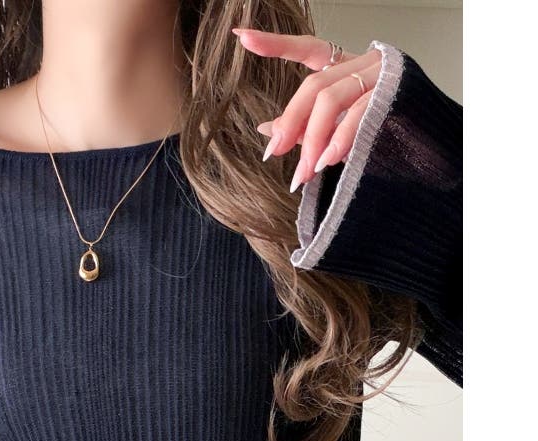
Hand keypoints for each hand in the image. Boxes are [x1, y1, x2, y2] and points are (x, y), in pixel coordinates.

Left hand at [232, 28, 381, 192]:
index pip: (307, 49)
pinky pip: (359, 113)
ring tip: (305, 170)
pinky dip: (340, 138)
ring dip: (312, 139)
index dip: (276, 43)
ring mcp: (380, 76)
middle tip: (275, 154)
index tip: (240, 36)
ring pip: (332, 99)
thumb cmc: (381, 131)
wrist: (433, 142)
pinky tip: (328, 158)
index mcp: (345, 66)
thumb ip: (303, 126)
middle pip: (314, 87)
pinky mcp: (395, 95)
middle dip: (291, 123)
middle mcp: (362, 63)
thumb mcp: (334, 128)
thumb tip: (265, 130)